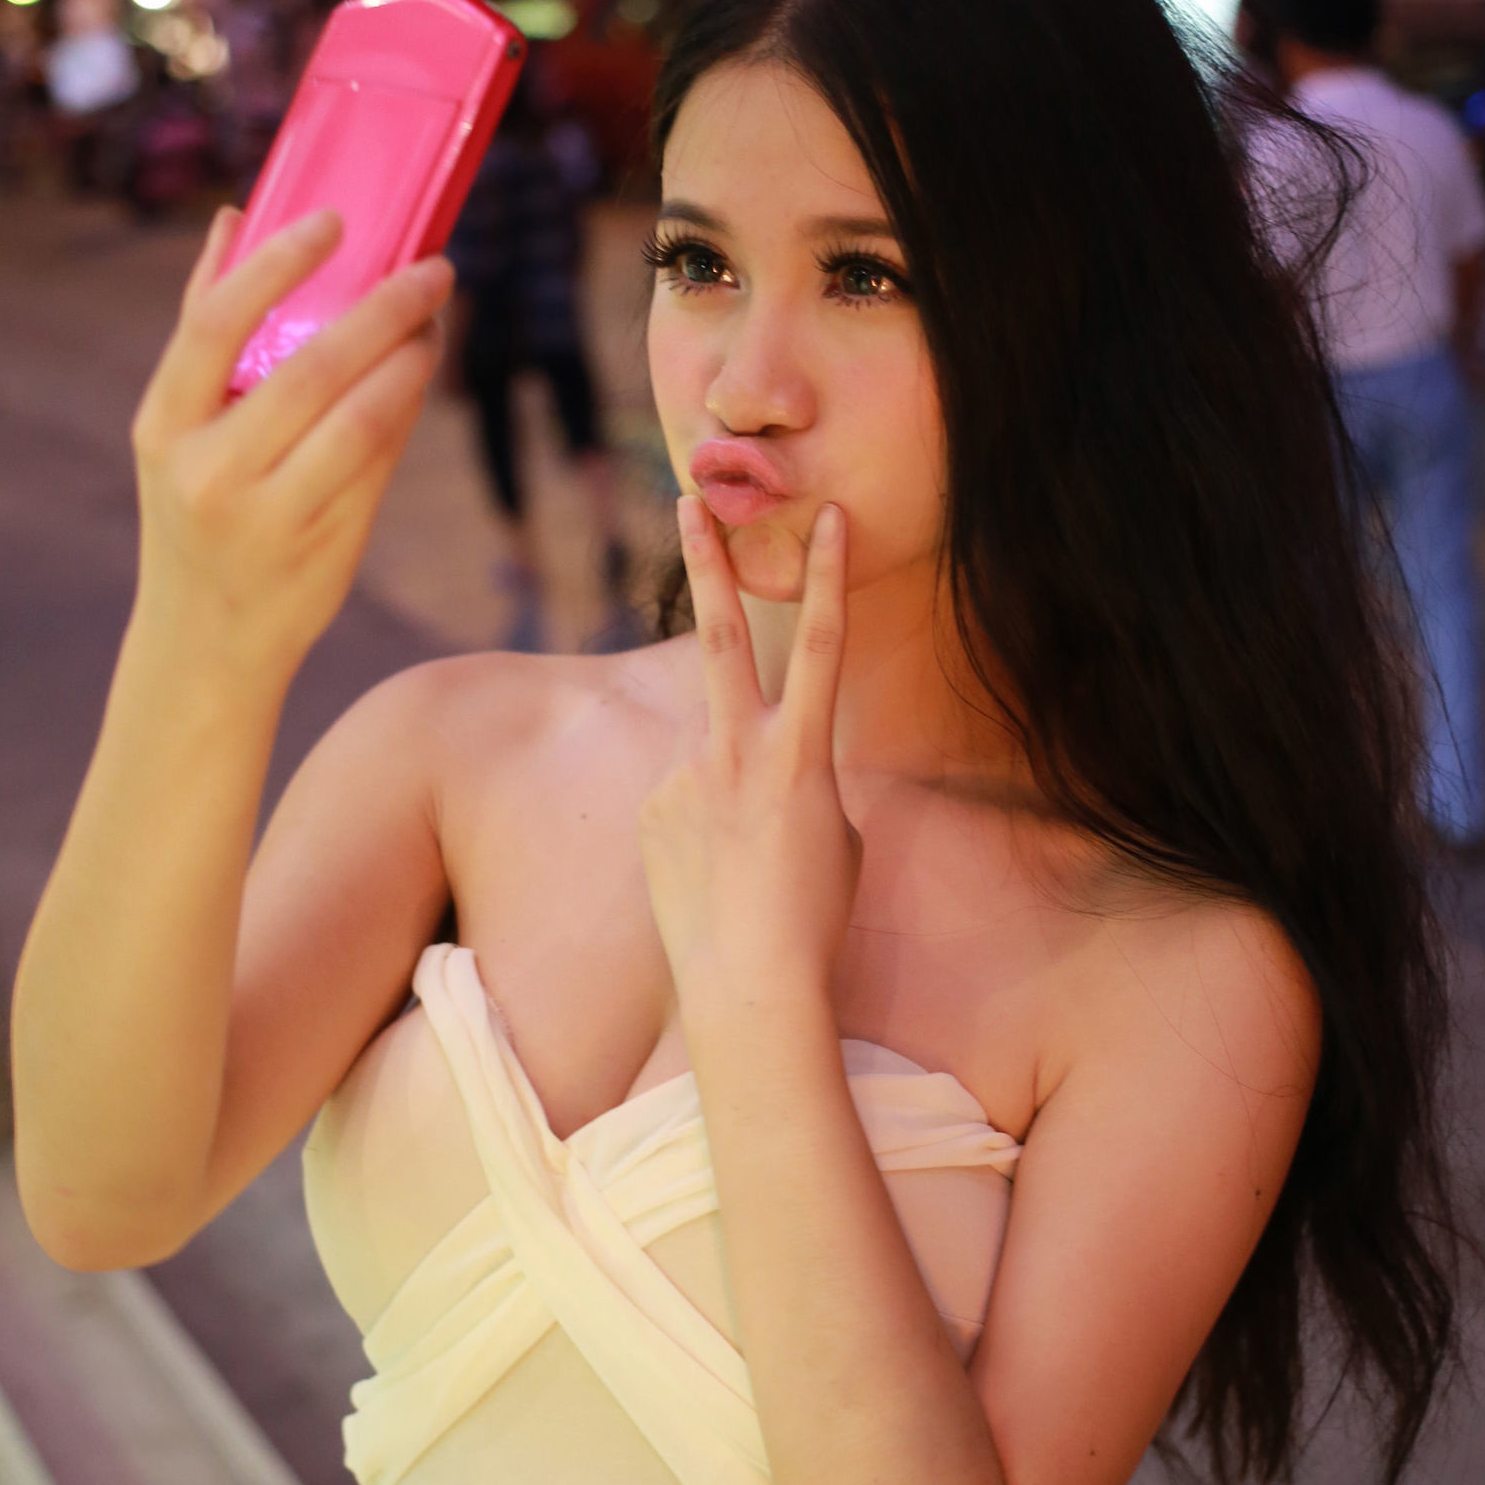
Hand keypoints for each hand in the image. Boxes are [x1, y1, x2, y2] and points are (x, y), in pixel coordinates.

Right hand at [129, 206, 451, 680]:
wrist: (205, 641)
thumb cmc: (194, 510)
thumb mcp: (175, 431)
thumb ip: (205, 329)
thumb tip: (235, 221)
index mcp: (165, 426)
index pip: (215, 326)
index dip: (277, 266)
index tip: (334, 222)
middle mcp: (211, 472)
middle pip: (310, 370)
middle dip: (382, 311)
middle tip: (432, 271)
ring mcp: (269, 515)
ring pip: (360, 420)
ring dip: (409, 363)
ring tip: (434, 323)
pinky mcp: (324, 547)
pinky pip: (379, 464)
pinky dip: (405, 411)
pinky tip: (419, 376)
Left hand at [637, 496, 861, 1009]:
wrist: (748, 983)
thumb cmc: (813, 916)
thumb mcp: (835, 832)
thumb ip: (803, 776)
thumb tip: (768, 762)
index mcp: (798, 753)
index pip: (820, 645)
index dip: (830, 578)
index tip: (832, 516)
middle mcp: (734, 751)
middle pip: (718, 635)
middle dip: (707, 563)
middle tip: (687, 501)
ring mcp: (683, 778)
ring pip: (712, 755)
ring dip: (732, 798)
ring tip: (745, 867)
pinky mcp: (649, 811)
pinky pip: (684, 801)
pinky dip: (704, 832)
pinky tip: (714, 881)